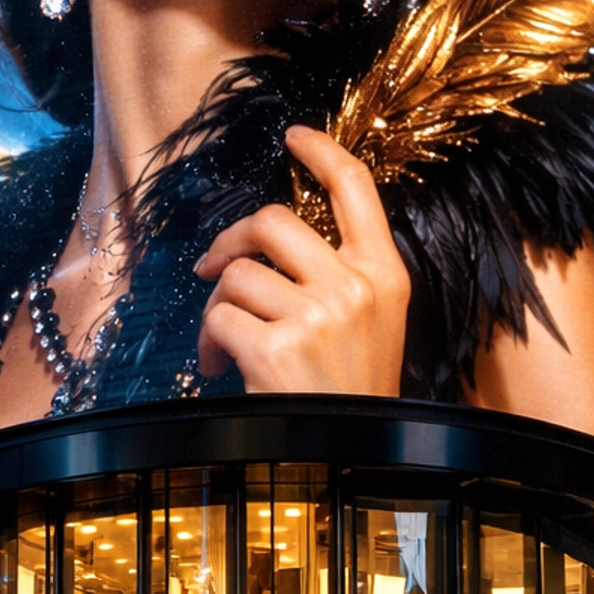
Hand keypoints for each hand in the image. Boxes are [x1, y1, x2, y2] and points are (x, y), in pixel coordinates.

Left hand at [194, 127, 409, 394]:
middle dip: (231, 240)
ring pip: (237, 274)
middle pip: (274, 220)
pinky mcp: (278, 347)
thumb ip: (341, 276)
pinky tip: (221, 367)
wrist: (354, 457)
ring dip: (217, 307)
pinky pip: (218, 318)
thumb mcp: (375, 325)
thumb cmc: (353, 395)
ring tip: (224, 343)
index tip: (294, 136)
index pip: (357, 189)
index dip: (322, 152)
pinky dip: (208, 343)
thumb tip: (273, 242)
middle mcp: (356, 287)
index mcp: (386, 275)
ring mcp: (318, 316)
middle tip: (213, 267)